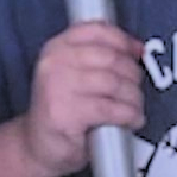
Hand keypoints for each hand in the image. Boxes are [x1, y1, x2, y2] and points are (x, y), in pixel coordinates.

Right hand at [15, 22, 145, 176]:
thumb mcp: (73, 74)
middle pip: (110, 58)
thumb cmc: (63, 109)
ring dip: (133, 98)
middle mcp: (53, 63)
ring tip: (135, 108)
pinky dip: (129, 115)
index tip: (138, 54)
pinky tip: (132, 120)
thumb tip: (138, 48)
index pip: (97, 30)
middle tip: (135, 90)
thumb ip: (99, 57)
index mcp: (56, 47)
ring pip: (114, 83)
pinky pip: (110, 109)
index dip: (124, 41)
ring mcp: (57, 87)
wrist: (38, 146)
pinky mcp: (64, 114)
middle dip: (132, 75)